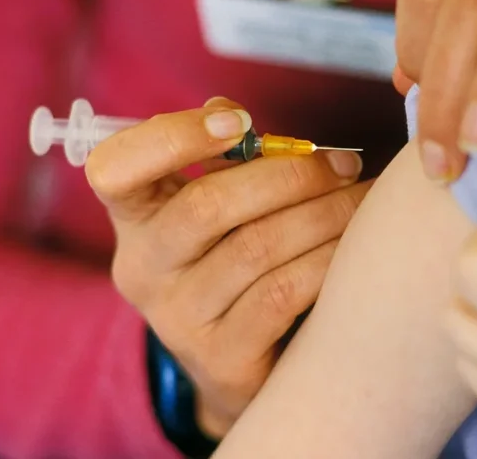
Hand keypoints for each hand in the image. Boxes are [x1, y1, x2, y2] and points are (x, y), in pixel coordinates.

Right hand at [85, 97, 366, 437]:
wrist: (240, 365)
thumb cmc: (234, 260)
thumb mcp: (214, 207)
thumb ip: (219, 158)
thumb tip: (228, 111)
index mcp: (134, 217)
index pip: (114, 168)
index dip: (173, 137)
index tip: (239, 123)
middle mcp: (142, 269)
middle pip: (208, 206)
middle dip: (290, 175)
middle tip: (344, 164)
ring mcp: (176, 319)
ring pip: (256, 248)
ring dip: (323, 214)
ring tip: (361, 199)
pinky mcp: (220, 358)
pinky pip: (282, 294)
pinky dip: (326, 260)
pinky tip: (354, 246)